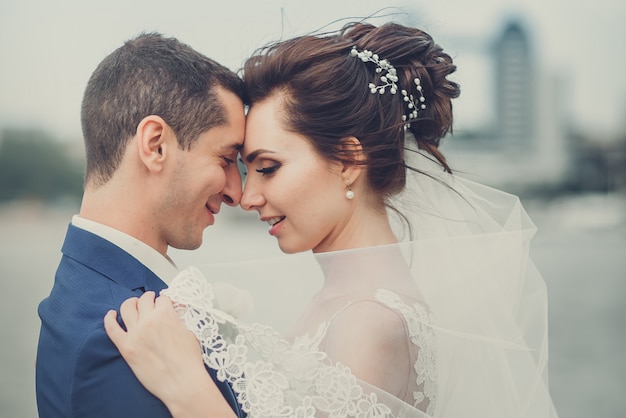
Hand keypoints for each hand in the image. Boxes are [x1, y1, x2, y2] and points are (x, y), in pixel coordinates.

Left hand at [104, 292, 235, 417]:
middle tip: (149, 301)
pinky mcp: (126, 347)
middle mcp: (148, 320)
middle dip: (148, 298)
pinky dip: (109, 319)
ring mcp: (135, 333)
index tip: (163, 304)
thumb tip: (177, 308)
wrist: (182, 382)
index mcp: (166, 314)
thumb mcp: (191, 331)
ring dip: (131, 303)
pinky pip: (112, 328)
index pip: (162, 299)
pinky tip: (111, 315)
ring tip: (133, 305)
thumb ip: (181, 317)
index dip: (163, 301)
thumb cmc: (189, 360)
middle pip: (143, 300)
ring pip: (127, 308)